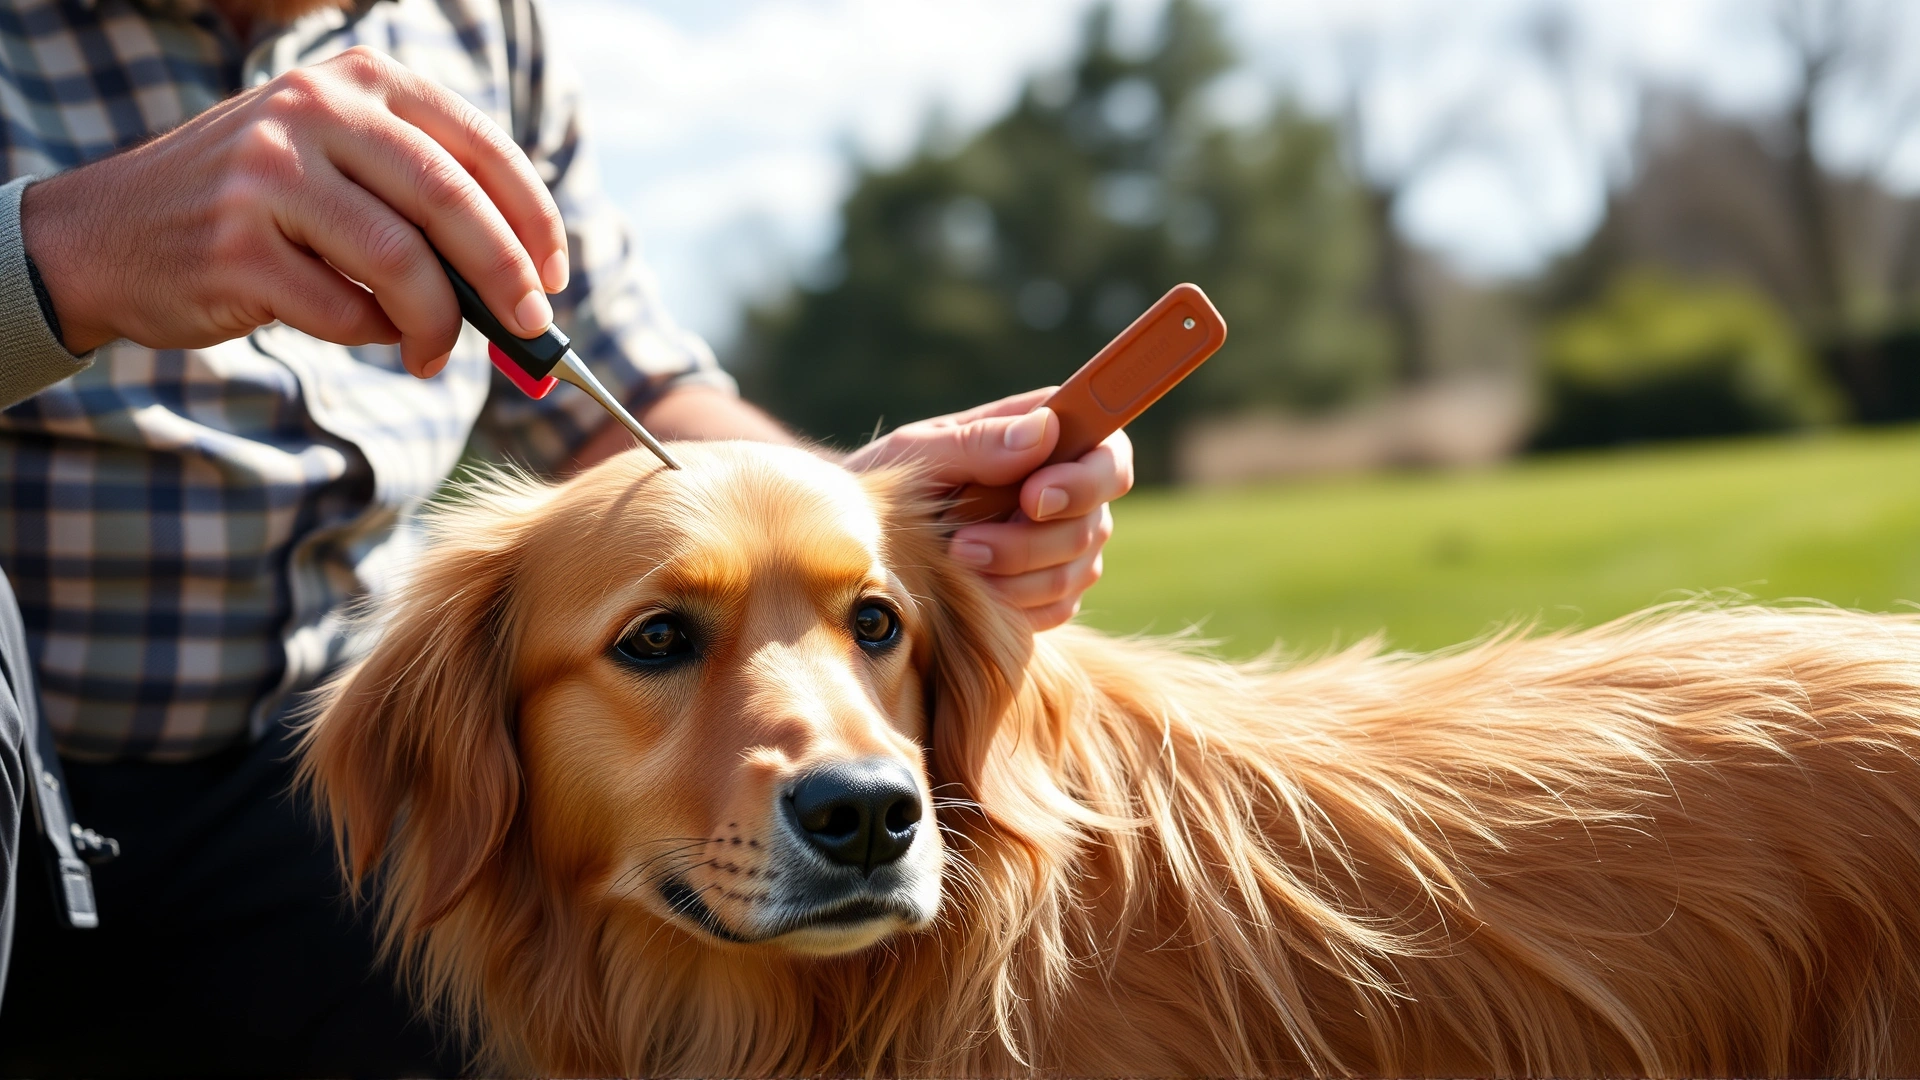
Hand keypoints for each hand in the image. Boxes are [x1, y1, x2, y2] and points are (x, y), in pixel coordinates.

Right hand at [20, 46, 566, 375]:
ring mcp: (270, 175)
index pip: (480, 146)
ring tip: (434, 352)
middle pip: (453, 201)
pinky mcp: (238, 245)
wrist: (107, 234)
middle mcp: (315, 111)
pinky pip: (344, 309)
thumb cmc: (254, 207)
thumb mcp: (337, 165)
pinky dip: (371, 333)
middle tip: (528, 329)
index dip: (534, 218)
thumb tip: (526, 281)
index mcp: (358, 81)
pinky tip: (364, 332)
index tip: (555, 275)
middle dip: (507, 276)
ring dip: (438, 323)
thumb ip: (423, 200)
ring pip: (404, 263)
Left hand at [843, 388, 1133, 630]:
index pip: (1109, 453)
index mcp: (1047, 439)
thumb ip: (977, 442)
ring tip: (956, 563)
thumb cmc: (887, 482)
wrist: (859, 543)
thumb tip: (1043, 431)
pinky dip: (1017, 605)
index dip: (1087, 479)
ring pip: (1080, 569)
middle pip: (1096, 521)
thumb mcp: (917, 454)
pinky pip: (1059, 606)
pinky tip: (971, 592)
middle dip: (1033, 542)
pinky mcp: (1049, 591)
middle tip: (965, 546)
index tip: (1031, 499)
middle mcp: (1068, 491)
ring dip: (1019, 576)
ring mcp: (1063, 544)